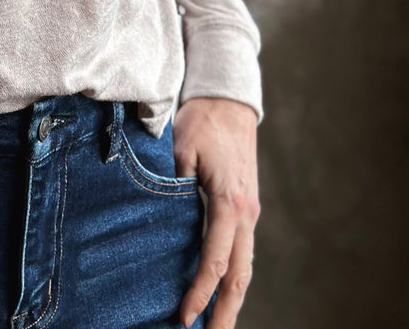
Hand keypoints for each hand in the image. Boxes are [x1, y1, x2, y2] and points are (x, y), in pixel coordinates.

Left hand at [173, 96, 258, 328]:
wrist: (229, 101)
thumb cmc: (202, 122)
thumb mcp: (181, 148)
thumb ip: (172, 185)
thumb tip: (158, 217)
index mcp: (229, 204)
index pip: (215, 261)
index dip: (200, 293)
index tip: (184, 317)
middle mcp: (246, 214)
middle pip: (239, 276)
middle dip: (226, 313)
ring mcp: (250, 213)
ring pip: (245, 268)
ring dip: (232, 300)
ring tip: (217, 327)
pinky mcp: (246, 208)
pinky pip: (242, 252)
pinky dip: (233, 276)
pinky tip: (220, 291)